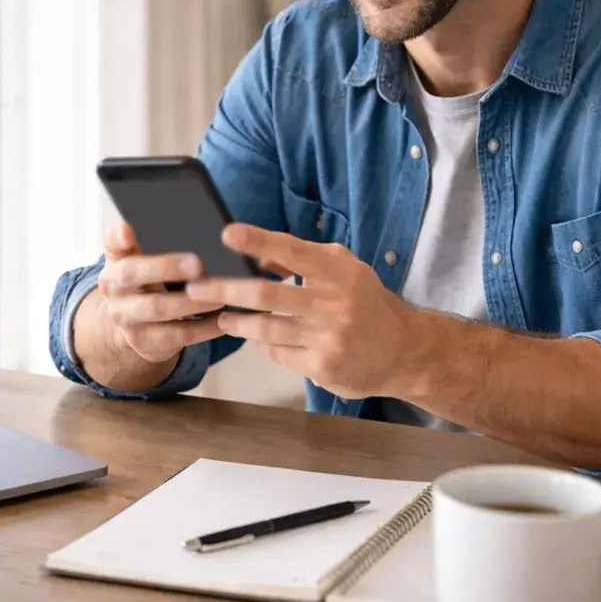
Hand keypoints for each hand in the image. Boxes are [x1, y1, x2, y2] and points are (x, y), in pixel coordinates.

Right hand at [96, 223, 224, 364]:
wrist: (133, 324)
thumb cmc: (148, 281)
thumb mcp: (143, 260)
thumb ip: (153, 240)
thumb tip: (193, 222)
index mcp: (116, 260)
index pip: (111, 243)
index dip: (118, 236)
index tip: (129, 229)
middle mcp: (113, 288)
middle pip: (133, 273)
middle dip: (166, 267)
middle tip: (198, 263)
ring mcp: (125, 318)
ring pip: (157, 308)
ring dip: (192, 302)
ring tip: (221, 294)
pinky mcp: (143, 342)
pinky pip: (176, 336)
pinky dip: (203, 328)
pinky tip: (223, 320)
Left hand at [185, 223, 417, 398]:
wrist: (404, 351)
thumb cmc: (366, 301)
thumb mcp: (344, 270)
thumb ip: (304, 260)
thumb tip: (258, 255)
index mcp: (339, 272)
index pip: (292, 251)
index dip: (258, 241)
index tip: (227, 233)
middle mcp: (334, 303)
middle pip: (268, 294)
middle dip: (226, 289)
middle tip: (196, 287)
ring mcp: (328, 338)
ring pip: (267, 328)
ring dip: (238, 321)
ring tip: (221, 316)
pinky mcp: (323, 368)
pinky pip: (278, 353)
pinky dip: (263, 344)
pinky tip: (256, 337)